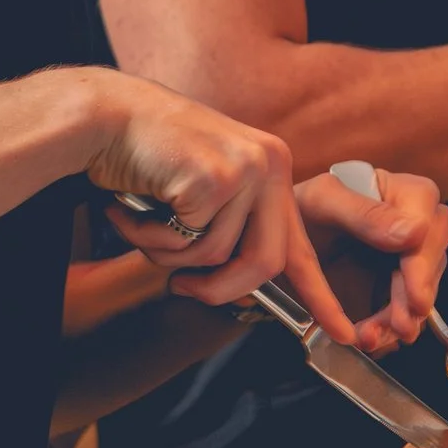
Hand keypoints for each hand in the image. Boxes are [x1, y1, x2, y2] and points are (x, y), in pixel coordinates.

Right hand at [84, 73, 355, 343]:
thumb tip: (239, 288)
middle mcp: (270, 164)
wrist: (106, 115)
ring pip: (216, 256)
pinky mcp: (215, 177)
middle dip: (219, 289)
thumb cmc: (148, 157)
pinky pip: (184, 241)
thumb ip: (230, 229)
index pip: (301, 243)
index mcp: (273, 168)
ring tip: (144, 216)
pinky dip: (149, 235)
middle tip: (181, 286)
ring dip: (167, 252)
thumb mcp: (206, 190)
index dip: (318, 293)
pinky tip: (134, 204)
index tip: (341, 332)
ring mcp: (246, 169)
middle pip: (266, 262)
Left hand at [295, 166, 447, 353]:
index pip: (429, 215)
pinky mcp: (392, 290)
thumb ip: (365, 214)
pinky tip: (369, 336)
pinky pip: (401, 313)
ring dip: (401, 319)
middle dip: (417, 294)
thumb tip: (415, 232)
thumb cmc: (297, 209)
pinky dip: (386, 330)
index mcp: (398, 192)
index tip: (413, 283)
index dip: (425, 253)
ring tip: (372, 335)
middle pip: (434, 256)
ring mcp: (403, 260)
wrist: (273, 243)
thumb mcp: (322, 203)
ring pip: (421, 290)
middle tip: (400, 321)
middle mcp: (410, 224)